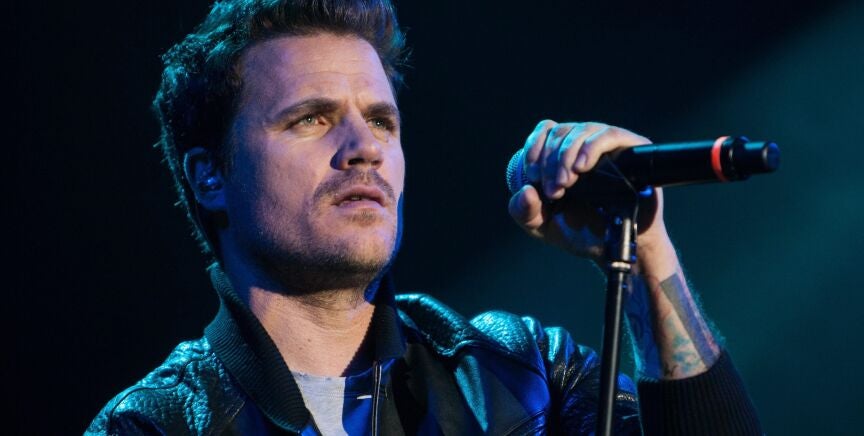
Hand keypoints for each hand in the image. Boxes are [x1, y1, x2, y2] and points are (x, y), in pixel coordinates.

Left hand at [507, 120, 670, 264]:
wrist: (614, 248)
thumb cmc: (579, 232)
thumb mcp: (541, 225)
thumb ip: (523, 211)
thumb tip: (526, 191)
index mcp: (563, 153)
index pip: (547, 130)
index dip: (535, 147)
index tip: (533, 176)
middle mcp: (585, 143)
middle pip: (561, 131)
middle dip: (550, 161)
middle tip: (554, 192)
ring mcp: (609, 145)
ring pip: (583, 131)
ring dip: (567, 156)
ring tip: (565, 185)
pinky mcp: (632, 149)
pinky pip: (610, 135)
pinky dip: (591, 148)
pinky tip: (581, 168)